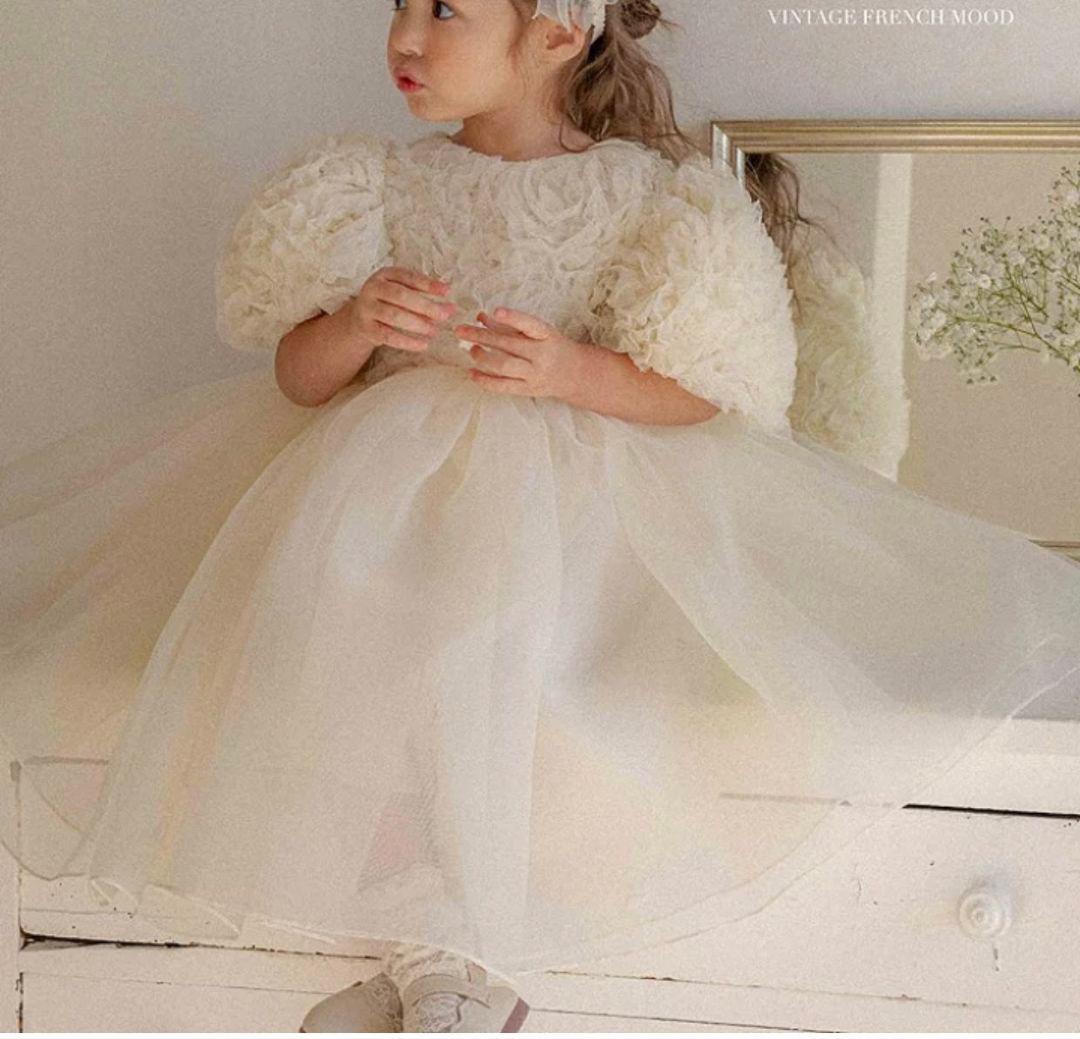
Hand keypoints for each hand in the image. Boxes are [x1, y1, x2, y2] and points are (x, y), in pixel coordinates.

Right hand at [347, 266, 458, 351]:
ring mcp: (367, 308)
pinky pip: (388, 336)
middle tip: (444, 315)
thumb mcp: (400, 291)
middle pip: (400, 296)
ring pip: (394, 316)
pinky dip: (407, 342)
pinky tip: (423, 345)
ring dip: (417, 324)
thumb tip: (448, 306)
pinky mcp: (366, 328)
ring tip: (434, 331)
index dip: (427, 284)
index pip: (407, 277)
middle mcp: (372, 289)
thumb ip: (422, 295)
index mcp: (384, 275)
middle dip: (425, 306)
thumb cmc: (387, 303)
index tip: (447, 291)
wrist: (359, 319)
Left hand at [454, 307, 595, 400]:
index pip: (529, 324)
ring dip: (482, 357)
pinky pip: (503, 387)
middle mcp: (541, 355)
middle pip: (507, 345)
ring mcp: (534, 374)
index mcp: (546, 335)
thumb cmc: (551, 346)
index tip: (495, 311)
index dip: (513, 317)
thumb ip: (508, 324)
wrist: (574, 374)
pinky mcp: (528, 390)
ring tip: (471, 350)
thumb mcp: (536, 331)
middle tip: (460, 330)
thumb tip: (480, 316)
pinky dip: (485, 380)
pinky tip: (472, 373)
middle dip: (481, 336)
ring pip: (503, 367)